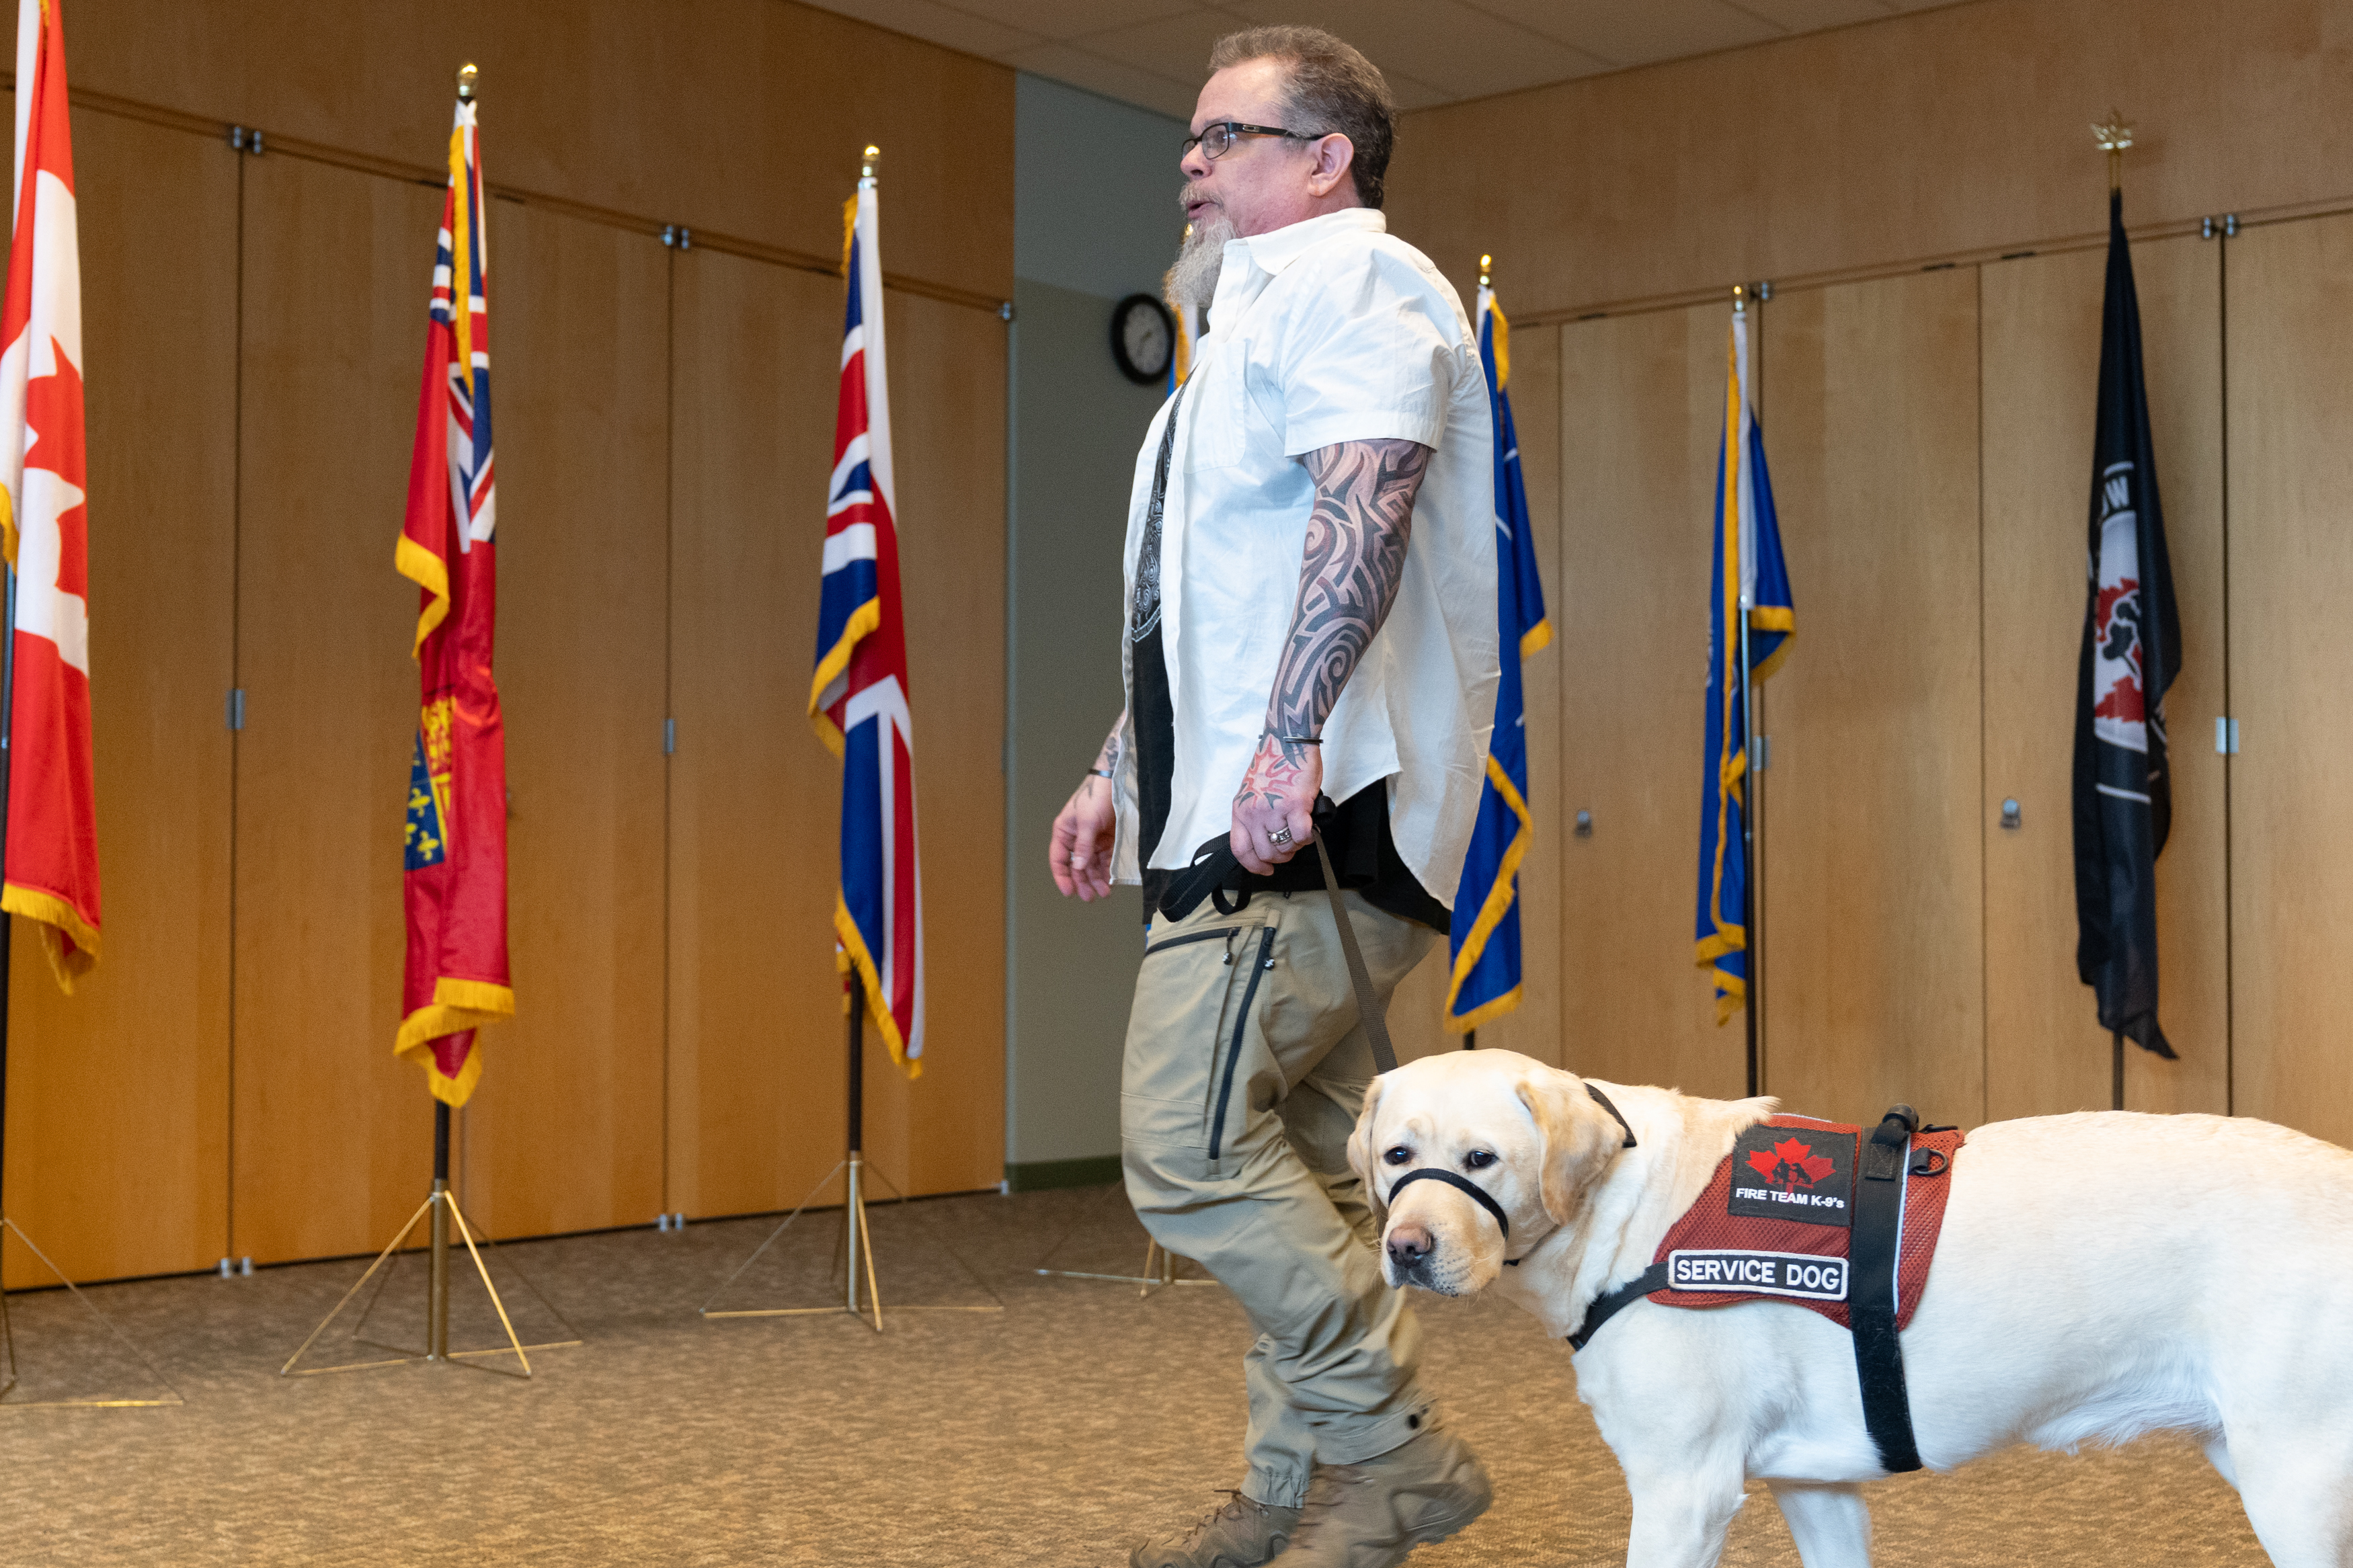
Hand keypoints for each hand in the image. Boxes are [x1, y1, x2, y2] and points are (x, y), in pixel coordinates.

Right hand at [1051, 775, 1116, 900]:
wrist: (1116, 781)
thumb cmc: (1096, 795)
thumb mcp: (1088, 822)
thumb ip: (1083, 846)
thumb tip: (1078, 867)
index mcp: (1064, 832)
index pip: (1058, 859)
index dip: (1062, 877)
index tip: (1069, 892)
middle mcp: (1076, 838)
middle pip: (1076, 866)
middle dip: (1083, 882)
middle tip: (1090, 897)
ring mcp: (1092, 839)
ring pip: (1091, 865)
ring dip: (1096, 879)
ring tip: (1104, 892)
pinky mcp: (1106, 838)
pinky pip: (1104, 858)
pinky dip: (1106, 869)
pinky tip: (1110, 879)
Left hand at [1232, 735, 1318, 874]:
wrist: (1287, 741)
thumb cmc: (1274, 764)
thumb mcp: (1251, 793)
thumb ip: (1253, 817)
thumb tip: (1265, 840)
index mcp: (1240, 810)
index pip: (1240, 849)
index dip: (1253, 865)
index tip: (1264, 870)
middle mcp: (1254, 812)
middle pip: (1265, 852)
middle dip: (1279, 857)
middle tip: (1288, 850)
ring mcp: (1274, 810)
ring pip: (1284, 847)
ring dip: (1294, 846)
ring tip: (1298, 834)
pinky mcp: (1295, 806)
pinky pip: (1301, 836)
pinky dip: (1307, 838)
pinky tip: (1308, 828)